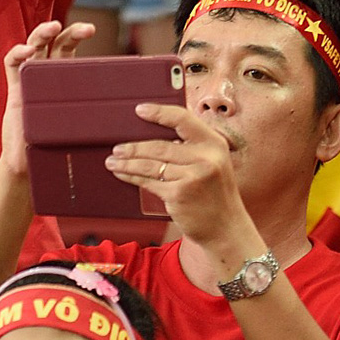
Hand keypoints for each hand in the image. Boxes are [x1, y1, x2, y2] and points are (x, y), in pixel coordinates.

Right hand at [0, 20, 92, 176]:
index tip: (95, 31)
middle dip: (68, 31)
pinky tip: (26, 52)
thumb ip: (100, 116)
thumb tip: (137, 116)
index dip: (78, 35)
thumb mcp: (83, 127)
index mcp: (61, 79)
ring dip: (42, 33)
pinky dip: (17, 54)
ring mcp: (28, 80)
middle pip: (54, 43)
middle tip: (87, 28)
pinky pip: (11, 65)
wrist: (31, 166)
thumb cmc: (59, 147)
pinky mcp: (14, 90)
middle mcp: (45, 75)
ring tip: (53, 27)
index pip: (68, 48)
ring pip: (33, 46)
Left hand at [105, 104, 255, 254]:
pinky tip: (122, 174)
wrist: (226, 229)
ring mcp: (192, 177)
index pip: (183, 119)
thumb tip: (155, 134)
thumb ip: (193, 148)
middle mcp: (205, 158)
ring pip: (150, 164)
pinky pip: (148, 181)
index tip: (139, 110)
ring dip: (127, 162)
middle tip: (117, 148)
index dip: (159, 113)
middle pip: (159, 146)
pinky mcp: (179, 194)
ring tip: (113, 160)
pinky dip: (131, 176)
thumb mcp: (214, 163)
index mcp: (214, 144)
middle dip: (133, 147)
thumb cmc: (215, 194)